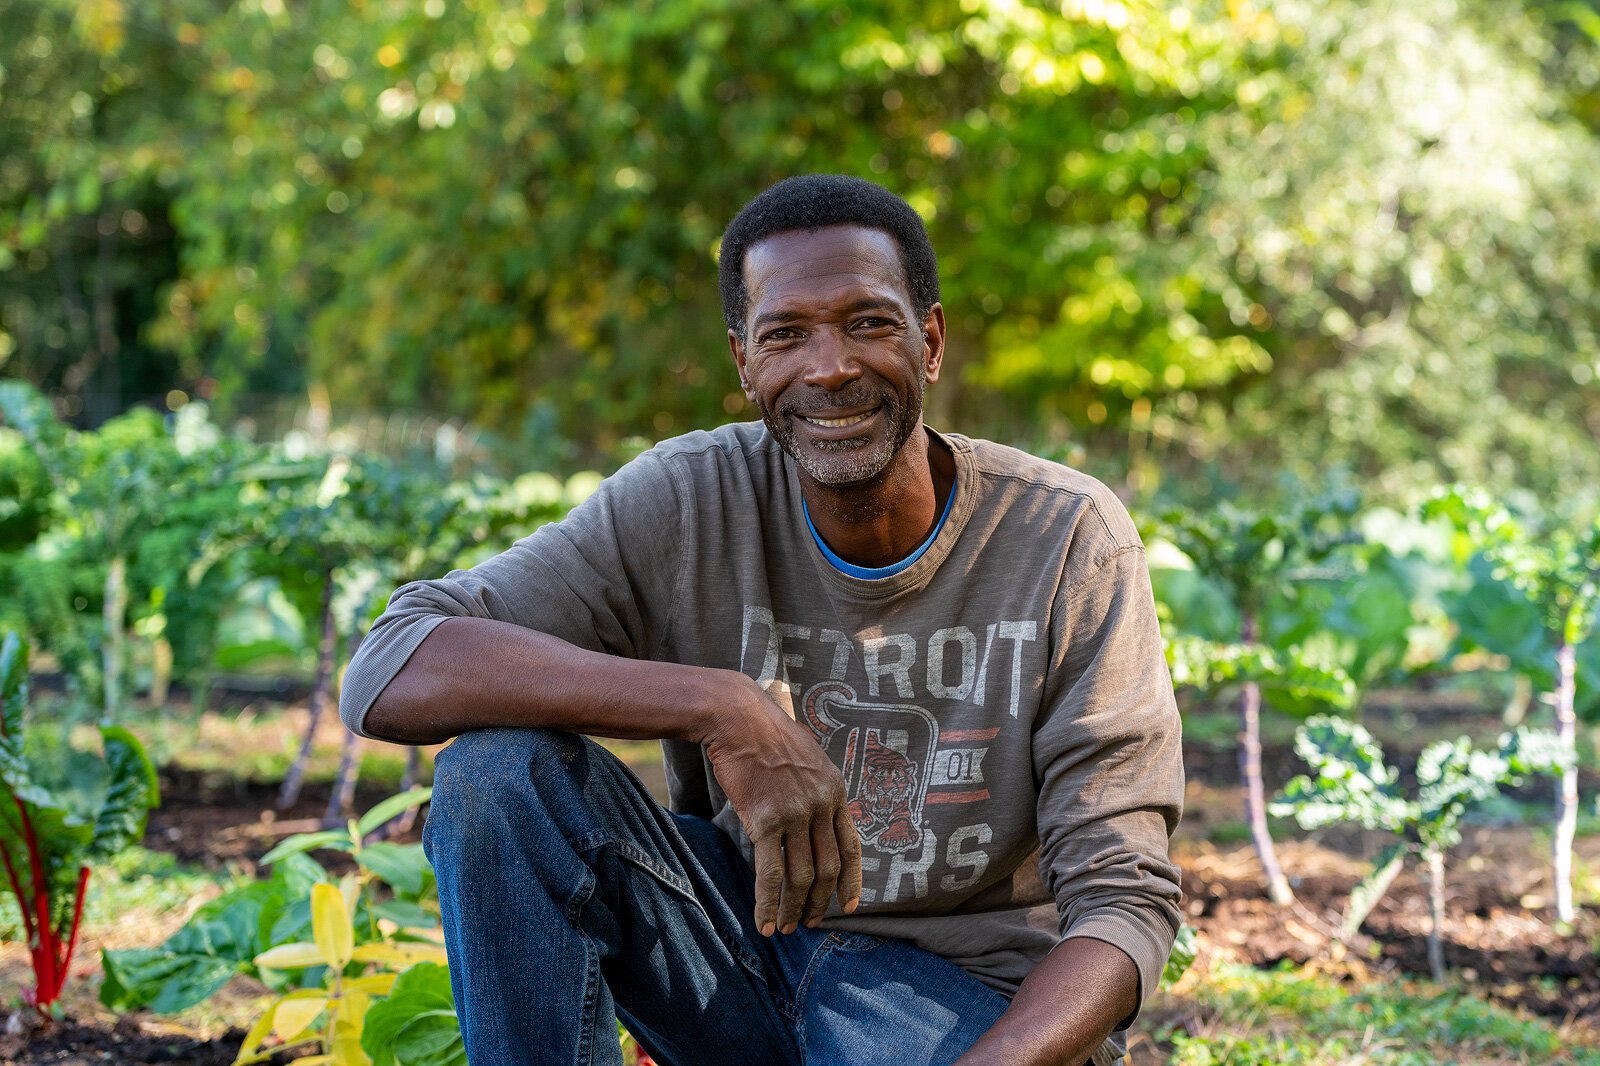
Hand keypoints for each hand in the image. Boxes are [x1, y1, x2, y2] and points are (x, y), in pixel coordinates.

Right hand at [701, 673, 861, 935]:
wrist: (737, 717)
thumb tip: (814, 816)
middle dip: (820, 901)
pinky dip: (768, 903)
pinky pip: (770, 873)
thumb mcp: (807, 758)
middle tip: (810, 923)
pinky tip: (764, 923)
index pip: (851, 847)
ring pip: (801, 876)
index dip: (852, 881)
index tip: (848, 907)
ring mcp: (795, 813)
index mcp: (835, 790)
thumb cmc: (765, 734)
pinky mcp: (765, 820)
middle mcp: (821, 804)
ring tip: (786, 928)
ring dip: (794, 908)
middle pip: (828, 867)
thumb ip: (816, 788)